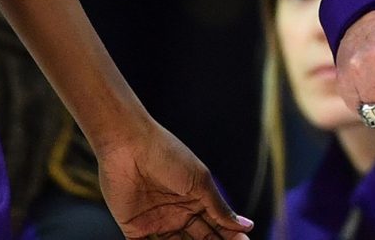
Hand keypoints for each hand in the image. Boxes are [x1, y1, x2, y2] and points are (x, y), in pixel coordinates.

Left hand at [97, 119, 251, 238]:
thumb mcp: (199, 182)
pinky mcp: (135, 229)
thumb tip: (246, 226)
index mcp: (196, 200)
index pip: (217, 226)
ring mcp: (157, 222)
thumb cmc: (167, 155)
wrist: (128, 145)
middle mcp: (178, 214)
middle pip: (201, 239)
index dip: (230, 237)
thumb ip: (219, 208)